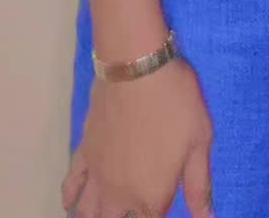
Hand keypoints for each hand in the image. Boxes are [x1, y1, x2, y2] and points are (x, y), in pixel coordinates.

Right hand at [62, 55, 214, 217]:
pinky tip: (69, 204)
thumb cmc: (176, 102)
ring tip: (103, 213)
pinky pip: (72, 182)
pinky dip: (69, 196)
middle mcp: (120, 193)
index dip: (158, 217)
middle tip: (135, 207)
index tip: (162, 206)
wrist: (137, 65)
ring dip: (94, 216)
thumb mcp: (200, 142)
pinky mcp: (84, 151)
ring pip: (89, 211)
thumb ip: (200, 186)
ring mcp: (98, 174)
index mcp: (152, 195)